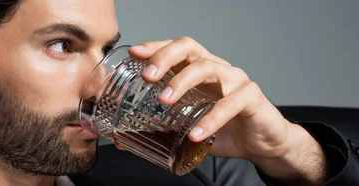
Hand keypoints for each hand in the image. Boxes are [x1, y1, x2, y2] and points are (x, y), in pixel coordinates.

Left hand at [128, 37, 326, 183]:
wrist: (262, 145)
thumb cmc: (225, 130)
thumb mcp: (187, 127)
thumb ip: (162, 126)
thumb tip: (128, 136)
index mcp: (199, 71)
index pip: (176, 49)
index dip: (156, 47)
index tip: (135, 52)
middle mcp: (217, 69)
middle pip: (190, 48)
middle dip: (165, 58)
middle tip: (148, 76)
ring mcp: (235, 80)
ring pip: (207, 68)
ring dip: (182, 82)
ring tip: (164, 101)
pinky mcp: (251, 97)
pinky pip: (230, 104)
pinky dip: (211, 119)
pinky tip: (196, 134)